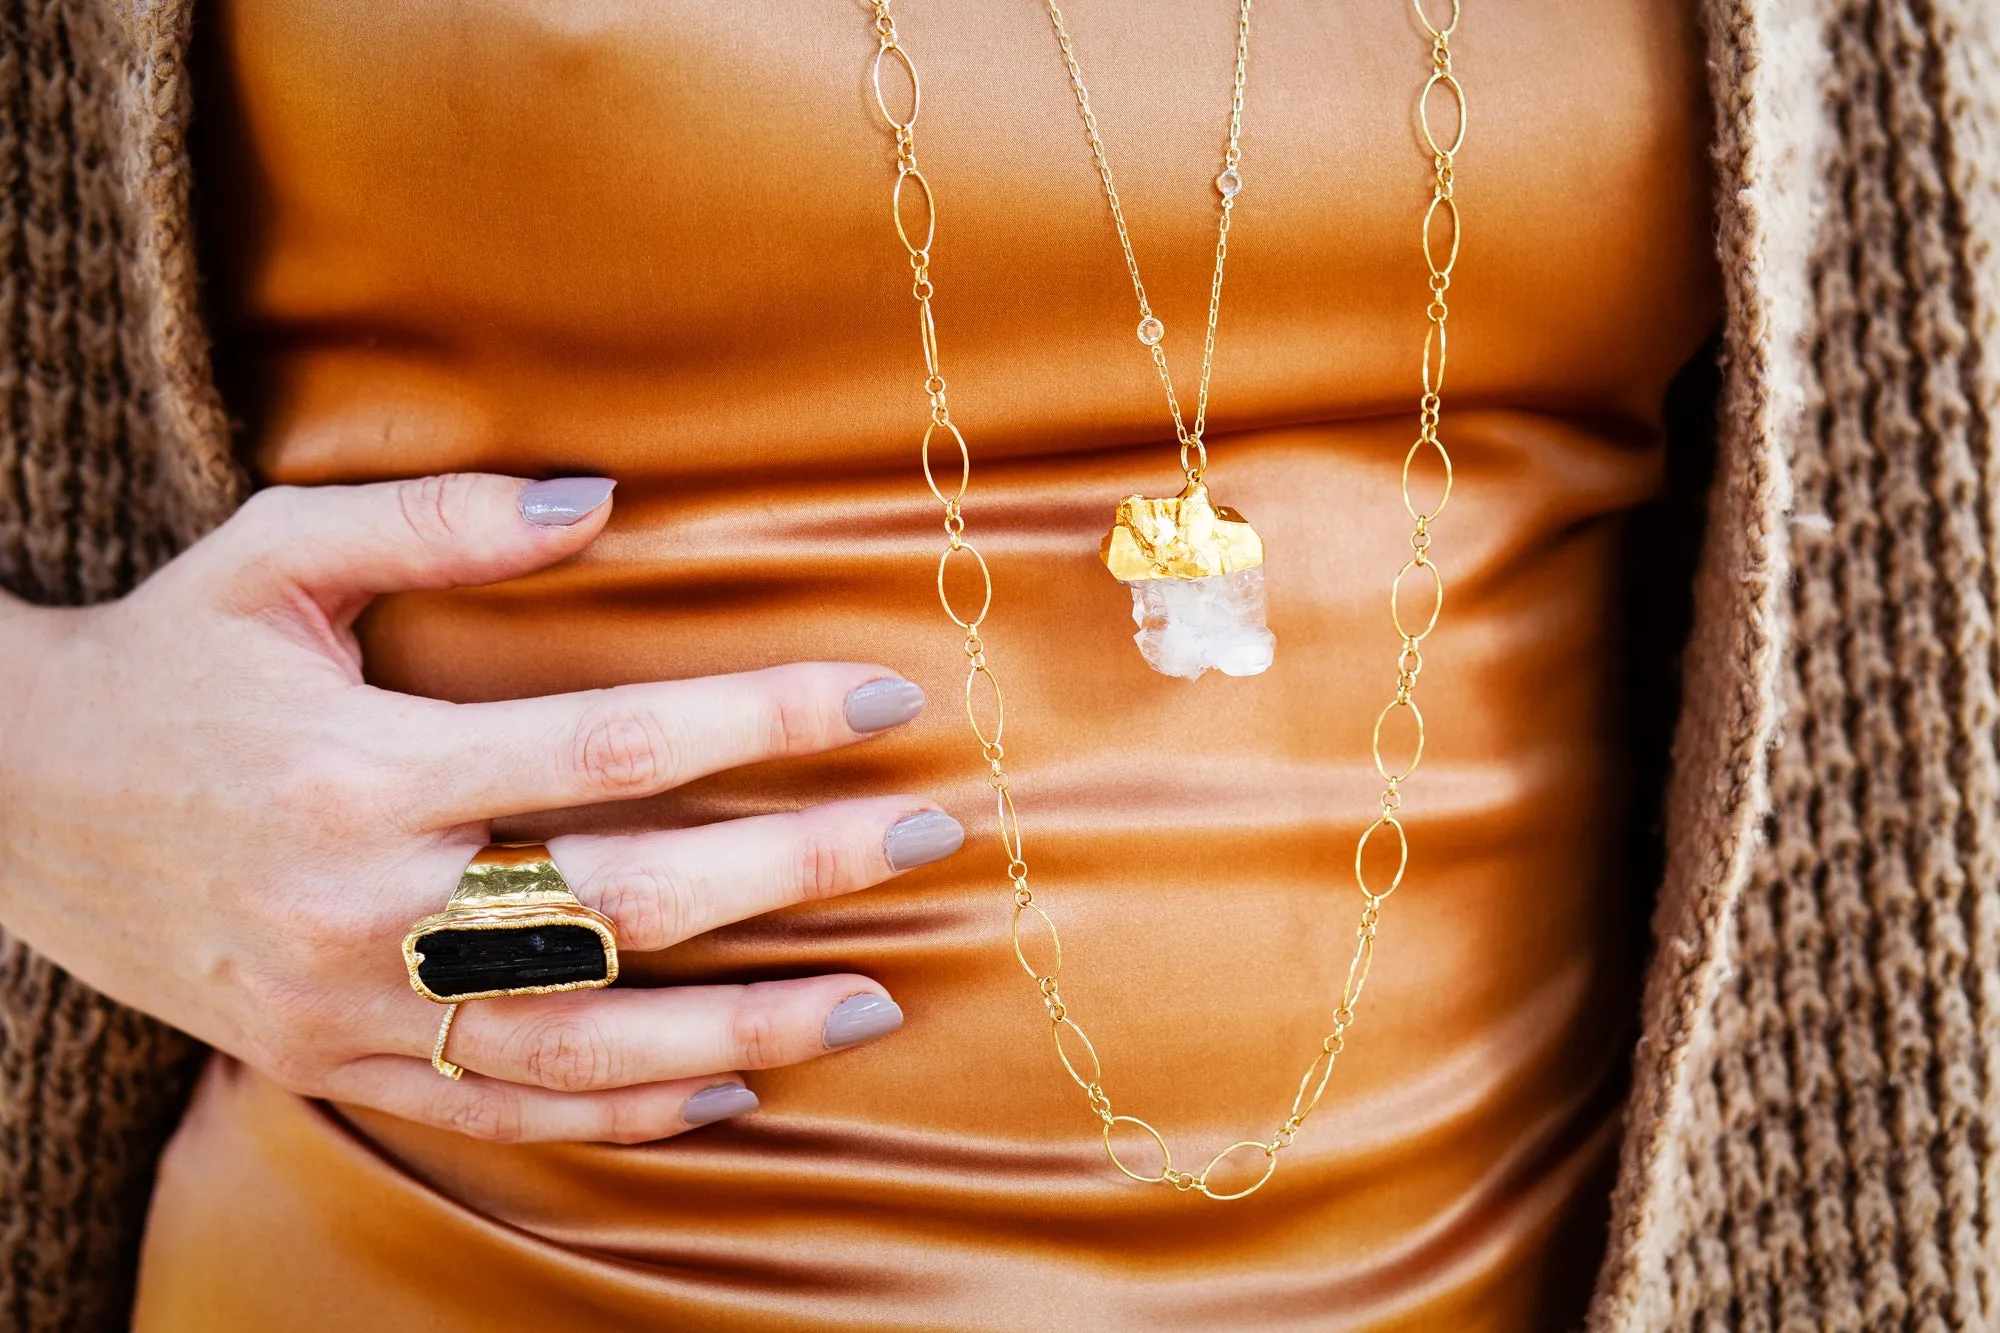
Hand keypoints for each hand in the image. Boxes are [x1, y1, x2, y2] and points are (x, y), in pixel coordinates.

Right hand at [0, 474, 959, 1142]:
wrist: (6, 801)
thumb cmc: (167, 660)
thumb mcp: (274, 552)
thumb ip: (439, 518)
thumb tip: (603, 504)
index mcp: (365, 765)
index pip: (615, 746)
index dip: (765, 718)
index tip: (883, 698)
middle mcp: (368, 905)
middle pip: (630, 898)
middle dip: (799, 869)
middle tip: (930, 836)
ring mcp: (351, 1008)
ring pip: (586, 1037)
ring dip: (746, 1026)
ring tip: (875, 1002)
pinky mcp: (334, 1066)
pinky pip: (504, 1110)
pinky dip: (626, 1110)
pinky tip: (732, 1093)